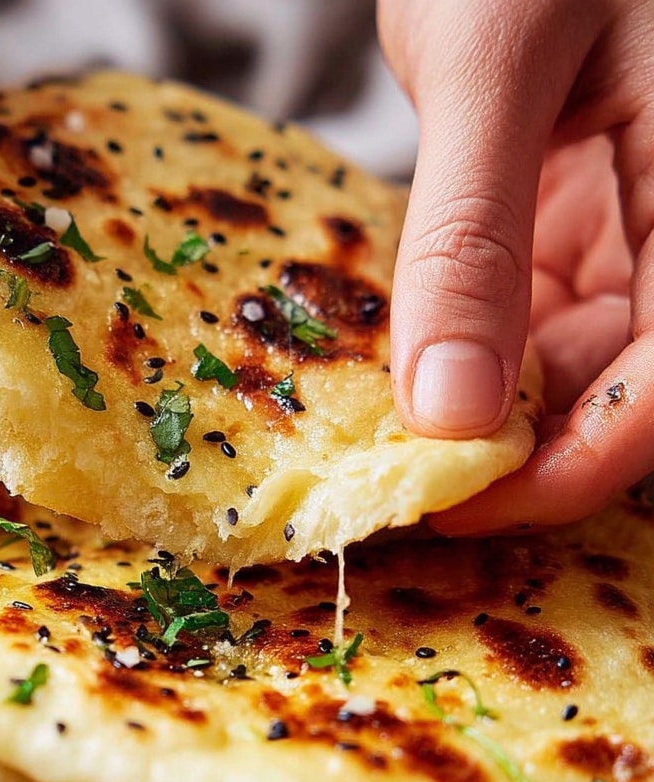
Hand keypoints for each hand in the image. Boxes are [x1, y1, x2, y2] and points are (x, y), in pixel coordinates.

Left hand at [379, 0, 653, 532]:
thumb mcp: (498, 53)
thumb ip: (473, 233)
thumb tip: (446, 409)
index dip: (577, 462)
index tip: (461, 503)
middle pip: (620, 387)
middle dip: (513, 446)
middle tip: (396, 481)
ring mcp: (631, 219)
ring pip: (569, 363)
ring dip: (478, 405)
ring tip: (378, 428)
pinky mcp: (571, 212)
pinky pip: (526, 313)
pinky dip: (462, 345)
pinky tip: (398, 357)